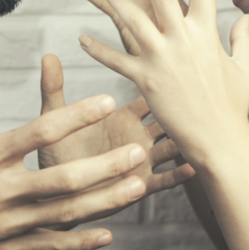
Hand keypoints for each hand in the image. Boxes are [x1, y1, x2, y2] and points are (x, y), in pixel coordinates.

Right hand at [0, 29, 151, 249]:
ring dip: (105, 200)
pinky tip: (109, 232)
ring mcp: (5, 226)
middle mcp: (0, 194)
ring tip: (140, 185)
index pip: (38, 132)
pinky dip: (80, 240)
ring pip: (65, 214)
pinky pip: (49, 245)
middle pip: (62, 180)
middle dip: (104, 167)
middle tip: (139, 151)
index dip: (75, 115)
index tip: (107, 100)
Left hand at [37, 54, 194, 222]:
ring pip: (173, 147)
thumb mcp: (54, 119)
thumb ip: (53, 88)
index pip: (150, 96)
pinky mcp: (141, 185)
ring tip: (201, 134)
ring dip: (185, 141)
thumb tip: (47, 56)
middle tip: (199, 101)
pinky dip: (179, 175)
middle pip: (168, 119)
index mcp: (122, 116)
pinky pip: (165, 180)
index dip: (163, 85)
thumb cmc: (56, 153)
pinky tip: (191, 168)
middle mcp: (137, 136)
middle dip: (182, 110)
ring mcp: (143, 160)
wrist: (53, 194)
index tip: (177, 72)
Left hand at [77, 0, 248, 168]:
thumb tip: (245, 18)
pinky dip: (98, 51)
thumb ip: (241, 38)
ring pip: (132, 20)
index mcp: (207, 32)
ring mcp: (162, 58)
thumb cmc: (233, 104)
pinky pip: (117, 61)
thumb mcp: (242, 67)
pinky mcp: (146, 81)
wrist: (220, 140)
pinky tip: (80, 39)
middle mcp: (183, 39)